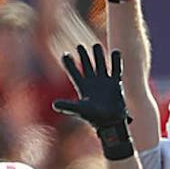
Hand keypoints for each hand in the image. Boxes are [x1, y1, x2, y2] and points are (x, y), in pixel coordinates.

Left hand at [51, 43, 135, 160]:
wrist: (111, 123)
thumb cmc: (94, 118)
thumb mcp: (80, 110)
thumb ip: (68, 106)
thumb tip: (54, 105)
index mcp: (83, 87)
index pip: (74, 72)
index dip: (69, 64)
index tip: (64, 54)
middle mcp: (93, 83)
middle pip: (87, 66)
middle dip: (83, 56)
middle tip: (79, 46)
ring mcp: (104, 82)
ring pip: (101, 64)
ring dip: (98, 55)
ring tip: (96, 45)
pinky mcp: (115, 84)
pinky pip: (116, 69)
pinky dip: (116, 61)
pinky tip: (115, 52)